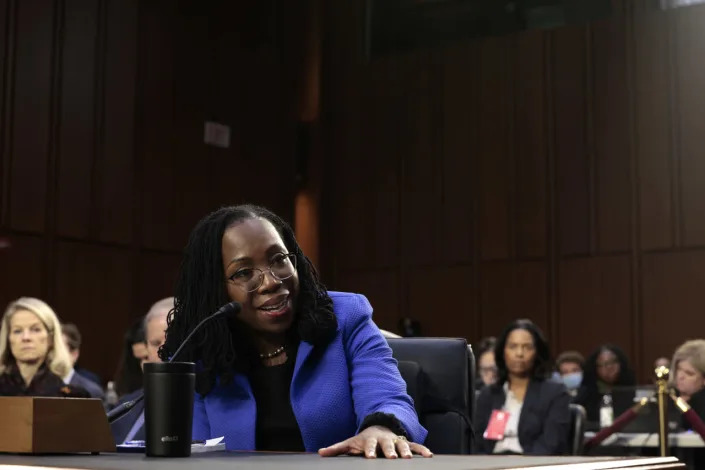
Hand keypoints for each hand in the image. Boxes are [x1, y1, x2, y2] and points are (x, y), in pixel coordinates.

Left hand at [318, 425, 432, 458]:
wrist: (378, 427)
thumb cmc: (363, 440)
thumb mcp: (350, 443)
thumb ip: (336, 448)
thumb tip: (320, 452)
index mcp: (370, 441)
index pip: (369, 446)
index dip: (370, 451)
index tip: (370, 457)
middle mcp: (384, 440)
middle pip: (387, 446)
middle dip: (389, 451)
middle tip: (392, 458)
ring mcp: (395, 441)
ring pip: (402, 445)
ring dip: (406, 451)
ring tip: (409, 458)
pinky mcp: (404, 443)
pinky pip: (414, 445)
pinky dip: (422, 449)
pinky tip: (429, 455)